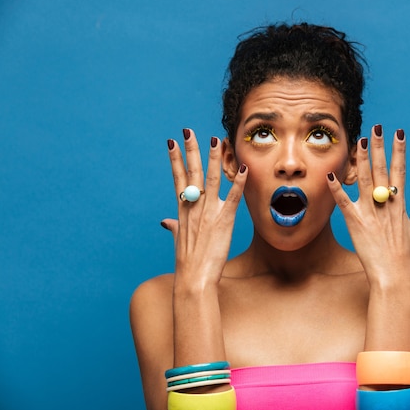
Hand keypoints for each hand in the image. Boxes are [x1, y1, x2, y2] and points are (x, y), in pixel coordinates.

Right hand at [162, 128, 246, 286]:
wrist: (193, 279)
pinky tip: (244, 168)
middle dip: (191, 151)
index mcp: (183, 210)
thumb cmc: (187, 262)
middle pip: (192, 174)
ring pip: (212, 180)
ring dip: (214, 159)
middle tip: (189, 131)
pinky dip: (239, 183)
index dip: (175, 160)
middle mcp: (194, 208)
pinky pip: (234, 197)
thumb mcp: (178, 240)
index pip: (178, 179)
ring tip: (216, 140)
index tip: (172, 142)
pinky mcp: (224, 221)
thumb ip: (174, 227)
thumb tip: (165, 222)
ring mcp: (208, 213)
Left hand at [327, 124, 409, 285]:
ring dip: (362, 159)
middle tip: (377, 127)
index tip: (398, 133)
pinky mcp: (355, 222)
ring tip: (360, 139)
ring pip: (365, 180)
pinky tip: (331, 174)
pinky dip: (337, 188)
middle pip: (383, 169)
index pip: (401, 170)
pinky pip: (344, 202)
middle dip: (379, 147)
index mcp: (401, 204)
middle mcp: (386, 204)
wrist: (393, 276)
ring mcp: (370, 212)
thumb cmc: (405, 256)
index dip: (399, 150)